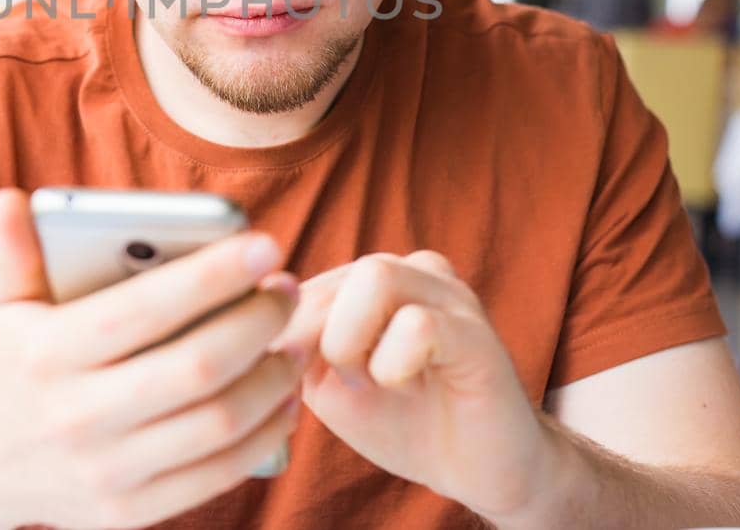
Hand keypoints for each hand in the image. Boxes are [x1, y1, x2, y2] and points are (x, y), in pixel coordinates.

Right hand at [0, 188, 304, 529]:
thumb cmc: (8, 364)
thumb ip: (14, 248)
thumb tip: (12, 198)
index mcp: (46, 355)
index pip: (144, 309)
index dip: (213, 275)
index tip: (265, 244)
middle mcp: (75, 417)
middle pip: (196, 366)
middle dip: (258, 321)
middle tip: (287, 288)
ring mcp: (105, 472)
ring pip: (218, 422)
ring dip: (273, 378)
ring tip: (296, 341)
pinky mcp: (129, 512)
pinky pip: (219, 474)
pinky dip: (266, 435)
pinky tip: (285, 399)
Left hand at [270, 252, 554, 520]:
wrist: (478, 468)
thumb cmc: (404, 422)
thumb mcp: (329, 384)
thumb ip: (295, 348)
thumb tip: (261, 322)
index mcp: (375, 277)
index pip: (307, 278)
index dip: (287, 332)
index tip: (300, 377)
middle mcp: (414, 270)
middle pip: (336, 274)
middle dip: (319, 339)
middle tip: (345, 385)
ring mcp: (450, 296)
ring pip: (376, 276)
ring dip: (353, 342)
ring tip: (374, 381)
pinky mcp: (476, 334)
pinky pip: (418, 325)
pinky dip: (393, 365)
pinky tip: (406, 387)